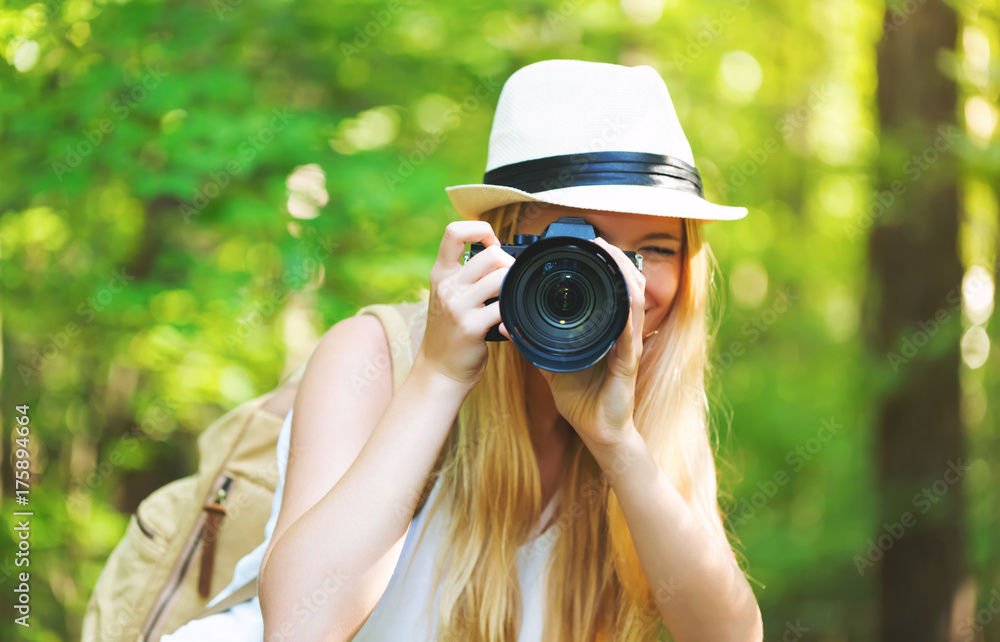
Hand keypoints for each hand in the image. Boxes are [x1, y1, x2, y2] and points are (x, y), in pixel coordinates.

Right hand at [416, 221, 514, 389]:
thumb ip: (467, 277)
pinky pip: (503, 307)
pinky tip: (510, 323)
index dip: (480, 230)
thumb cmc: (450, 334)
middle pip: (490, 254)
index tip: (492, 244)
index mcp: (441, 274)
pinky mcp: (470, 326)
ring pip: (501, 277)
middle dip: (510, 264)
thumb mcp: (449, 297)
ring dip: (514, 288)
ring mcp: (457, 306)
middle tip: (511, 282)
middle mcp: (447, 286)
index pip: (454, 232)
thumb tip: (501, 258)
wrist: (438, 371)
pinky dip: (513, 314)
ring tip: (511, 301)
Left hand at [500, 237, 644, 450]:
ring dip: (624, 275)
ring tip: (611, 255)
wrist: (596, 431)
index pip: (609, 289)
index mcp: (604, 329)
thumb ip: (534, 343)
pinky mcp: (629, 362)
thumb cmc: (579, 398)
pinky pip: (631, 331)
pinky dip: (627, 310)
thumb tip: (509, 325)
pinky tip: (622, 295)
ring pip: (634, 300)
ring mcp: (628, 345)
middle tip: (599, 242)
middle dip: (615, 260)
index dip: (604, 264)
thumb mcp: (552, 363)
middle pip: (627, 286)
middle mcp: (621, 332)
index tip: (588, 244)